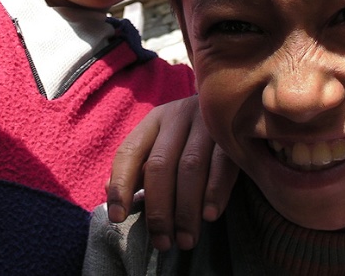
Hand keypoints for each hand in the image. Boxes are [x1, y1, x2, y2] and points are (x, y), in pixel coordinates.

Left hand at [105, 95, 237, 250]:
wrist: (236, 102)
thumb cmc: (191, 134)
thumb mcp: (162, 143)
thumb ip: (139, 167)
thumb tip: (107, 189)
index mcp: (154, 121)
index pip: (128, 152)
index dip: (120, 186)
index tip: (117, 217)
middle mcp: (177, 117)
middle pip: (160, 166)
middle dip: (159, 209)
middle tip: (163, 242)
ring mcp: (206, 123)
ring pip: (190, 168)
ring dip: (186, 209)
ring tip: (187, 239)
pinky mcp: (232, 132)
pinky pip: (221, 164)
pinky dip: (215, 192)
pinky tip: (210, 215)